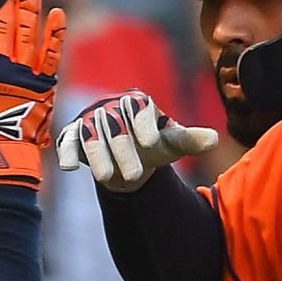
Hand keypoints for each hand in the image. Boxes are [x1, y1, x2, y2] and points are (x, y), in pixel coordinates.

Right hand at [56, 90, 217, 193]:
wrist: (126, 153)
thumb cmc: (151, 144)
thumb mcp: (170, 143)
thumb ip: (189, 140)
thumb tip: (215, 139)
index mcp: (137, 102)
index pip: (138, 108)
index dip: (143, 124)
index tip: (151, 143)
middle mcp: (111, 108)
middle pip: (115, 126)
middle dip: (123, 150)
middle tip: (135, 175)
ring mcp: (90, 120)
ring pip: (92, 135)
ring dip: (98, 156)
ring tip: (107, 178)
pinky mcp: (73, 135)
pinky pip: (67, 141)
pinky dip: (67, 153)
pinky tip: (70, 168)